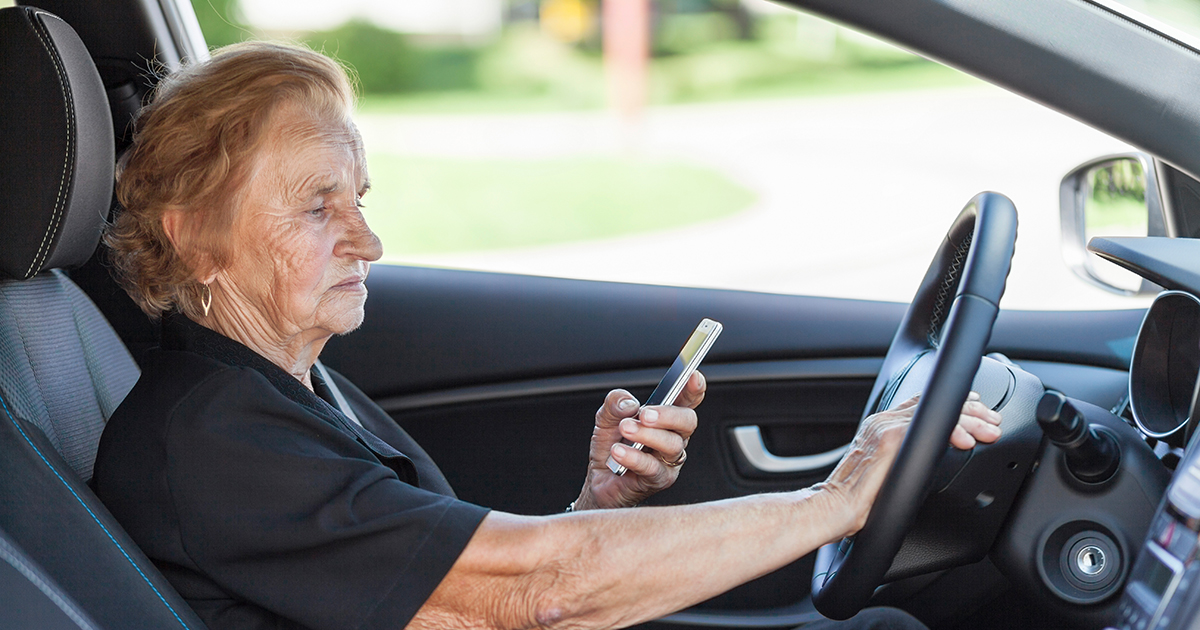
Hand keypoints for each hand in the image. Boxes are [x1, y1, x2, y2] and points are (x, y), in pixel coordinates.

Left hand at [572, 371, 705, 509]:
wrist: (599, 479)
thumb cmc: (611, 446)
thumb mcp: (606, 418)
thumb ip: (615, 403)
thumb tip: (629, 403)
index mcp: (665, 418)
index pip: (686, 400)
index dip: (694, 388)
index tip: (693, 376)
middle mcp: (673, 437)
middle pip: (687, 422)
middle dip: (668, 415)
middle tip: (645, 413)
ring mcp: (669, 460)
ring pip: (673, 445)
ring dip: (647, 435)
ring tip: (625, 429)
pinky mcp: (659, 480)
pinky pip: (652, 468)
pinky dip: (634, 458)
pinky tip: (619, 452)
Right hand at [818, 392, 1001, 537]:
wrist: (833, 508)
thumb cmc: (857, 501)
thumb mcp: (887, 473)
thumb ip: (905, 458)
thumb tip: (931, 461)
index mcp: (879, 427)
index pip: (921, 404)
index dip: (952, 403)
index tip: (976, 406)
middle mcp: (880, 422)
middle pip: (932, 404)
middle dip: (970, 410)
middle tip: (993, 422)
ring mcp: (883, 428)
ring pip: (934, 412)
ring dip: (968, 421)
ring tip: (989, 431)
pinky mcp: (888, 439)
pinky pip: (926, 426)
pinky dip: (951, 430)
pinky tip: (966, 441)